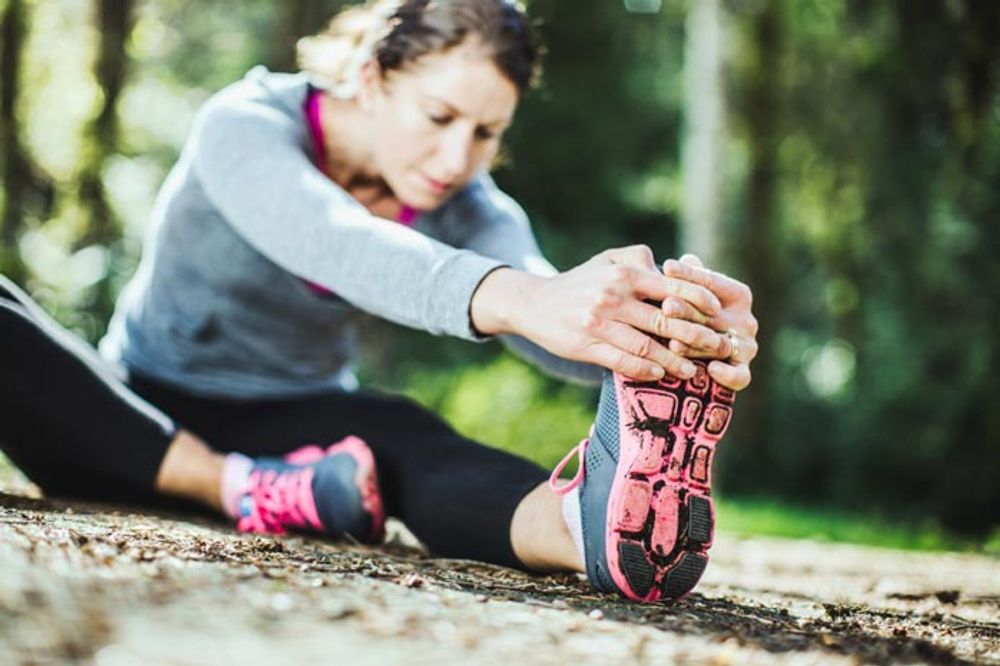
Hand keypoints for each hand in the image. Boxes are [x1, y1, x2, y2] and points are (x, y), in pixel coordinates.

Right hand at [471, 245, 731, 380]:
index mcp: (624, 274)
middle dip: (697, 336)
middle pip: (666, 321)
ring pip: (647, 346)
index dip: (700, 301)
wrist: (533, 303)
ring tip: (694, 370)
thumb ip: (639, 259)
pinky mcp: (586, 345)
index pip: (673, 287)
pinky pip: (623, 361)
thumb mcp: (607, 260)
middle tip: (719, 348)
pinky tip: (660, 374)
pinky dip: (645, 369)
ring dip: (675, 361)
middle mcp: (614, 296)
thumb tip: (673, 267)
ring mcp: (599, 322)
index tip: (718, 313)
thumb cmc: (579, 282)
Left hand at [659, 254, 758, 390]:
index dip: (689, 275)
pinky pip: (740, 376)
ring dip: (697, 344)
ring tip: (674, 343)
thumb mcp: (690, 294)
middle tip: (666, 306)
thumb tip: (680, 261)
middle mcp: (745, 320)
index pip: (712, 283)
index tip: (666, 267)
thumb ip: (689, 278)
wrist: (699, 354)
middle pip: (714, 315)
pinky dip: (729, 374)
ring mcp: (746, 347)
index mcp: (738, 295)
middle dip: (688, 310)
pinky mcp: (741, 372)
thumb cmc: (693, 313)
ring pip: (720, 345)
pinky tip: (711, 370)